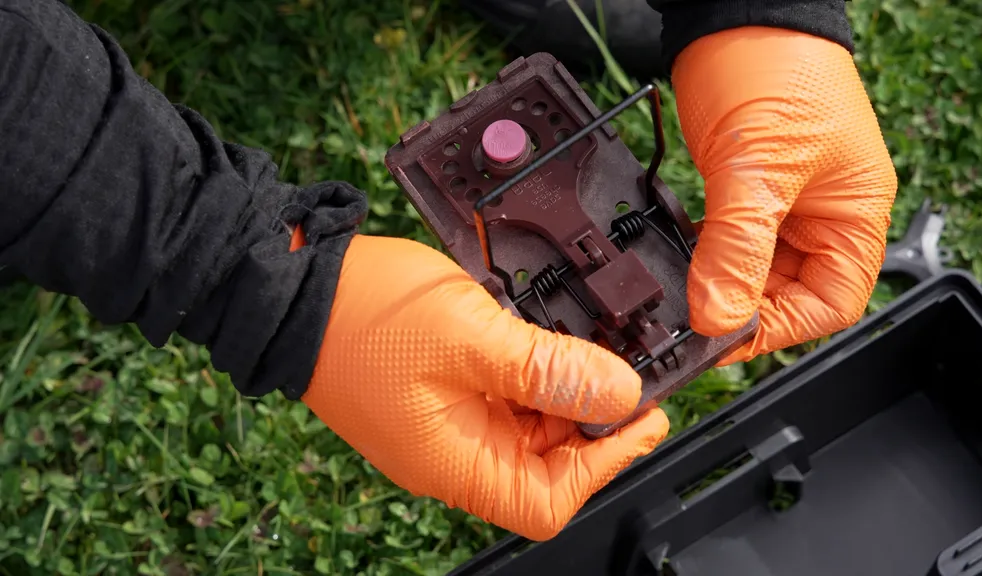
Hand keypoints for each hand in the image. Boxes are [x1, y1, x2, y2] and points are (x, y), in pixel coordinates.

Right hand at [300, 234, 668, 540]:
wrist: (292, 282)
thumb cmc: (364, 315)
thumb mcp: (473, 338)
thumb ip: (550, 371)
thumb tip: (620, 395)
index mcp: (455, 464)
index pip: (548, 502)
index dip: (605, 464)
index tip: (640, 416)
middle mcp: (451, 454)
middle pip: (545, 462)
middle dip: (588, 415)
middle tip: (621, 363)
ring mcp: (443, 422)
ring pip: (527, 424)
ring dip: (561, 387)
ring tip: (586, 340)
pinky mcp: (439, 391)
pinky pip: (501, 394)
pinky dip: (531, 370)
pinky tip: (544, 333)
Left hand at [672, 27, 898, 363]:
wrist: (734, 15)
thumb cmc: (773, 69)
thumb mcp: (755, 170)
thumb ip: (736, 249)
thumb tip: (717, 317)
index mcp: (853, 215)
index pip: (830, 302)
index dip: (779, 327)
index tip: (724, 333)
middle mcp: (823, 214)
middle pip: (789, 292)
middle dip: (741, 305)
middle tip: (690, 313)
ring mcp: (784, 202)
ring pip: (754, 268)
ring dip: (718, 281)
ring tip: (679, 287)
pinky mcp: (748, 188)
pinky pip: (731, 240)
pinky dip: (705, 254)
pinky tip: (680, 257)